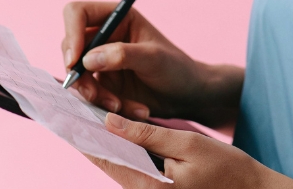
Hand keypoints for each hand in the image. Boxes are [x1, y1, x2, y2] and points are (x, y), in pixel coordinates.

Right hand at [62, 1, 242, 129]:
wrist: (187, 95)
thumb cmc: (176, 68)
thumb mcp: (153, 58)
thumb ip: (122, 55)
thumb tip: (87, 59)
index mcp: (117, 16)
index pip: (77, 13)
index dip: (71, 33)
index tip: (75, 60)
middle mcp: (105, 35)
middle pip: (70, 47)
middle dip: (80, 75)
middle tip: (95, 95)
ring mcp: (101, 60)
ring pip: (78, 76)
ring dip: (95, 95)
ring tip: (121, 106)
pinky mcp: (102, 83)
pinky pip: (90, 96)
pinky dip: (106, 106)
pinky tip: (134, 110)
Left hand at [86, 114, 292, 188]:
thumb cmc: (225, 168)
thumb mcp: (187, 143)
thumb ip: (148, 133)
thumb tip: (111, 121)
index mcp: (147, 186)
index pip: (105, 158)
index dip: (84, 135)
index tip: (67, 115)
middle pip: (107, 163)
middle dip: (90, 137)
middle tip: (72, 110)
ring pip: (119, 165)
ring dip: (104, 142)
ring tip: (88, 114)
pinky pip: (133, 168)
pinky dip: (122, 149)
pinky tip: (118, 131)